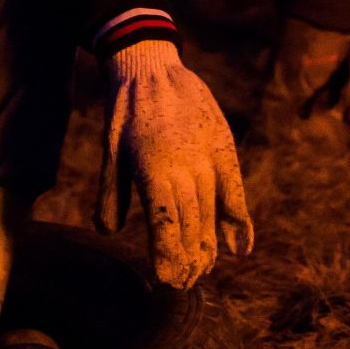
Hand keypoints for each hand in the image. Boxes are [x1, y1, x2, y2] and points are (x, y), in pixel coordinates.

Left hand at [96, 40, 253, 286]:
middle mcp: (183, 165)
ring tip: (204, 270)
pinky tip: (239, 246)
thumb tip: (110, 231)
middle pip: (190, 221)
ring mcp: (207, 155)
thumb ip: (111, 192)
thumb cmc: (124, 112)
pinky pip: (234, 188)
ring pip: (211, 210)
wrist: (152, 65)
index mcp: (152, 167)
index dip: (167, 252)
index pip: (165, 220)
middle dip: (188, 257)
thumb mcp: (110, 151)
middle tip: (184, 284)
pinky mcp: (223, 145)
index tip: (168, 279)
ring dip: (209, 244)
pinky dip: (239, 219)